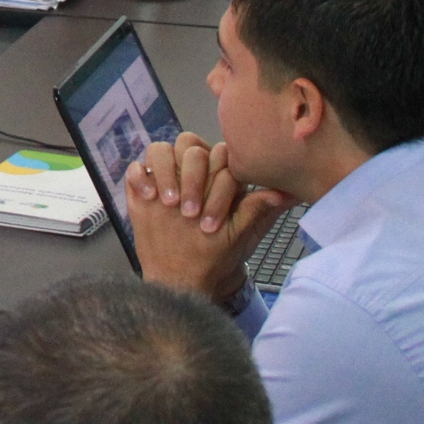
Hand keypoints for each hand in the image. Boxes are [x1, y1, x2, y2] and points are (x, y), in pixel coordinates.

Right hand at [125, 132, 294, 302]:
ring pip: (160, 149)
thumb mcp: (239, 234)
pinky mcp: (142, 189)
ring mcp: (165, 177)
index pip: (219, 155)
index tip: (209, 220)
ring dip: (165, 172)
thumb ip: (257, 209)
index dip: (216, 182)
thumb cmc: (216, 253)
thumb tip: (287, 194)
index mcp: (218, 175)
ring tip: (168, 204)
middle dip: (191, 177)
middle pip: (190, 147)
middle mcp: (191, 170)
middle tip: (189, 212)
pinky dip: (140, 177)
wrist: (184, 276)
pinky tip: (148, 199)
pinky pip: (136, 169)